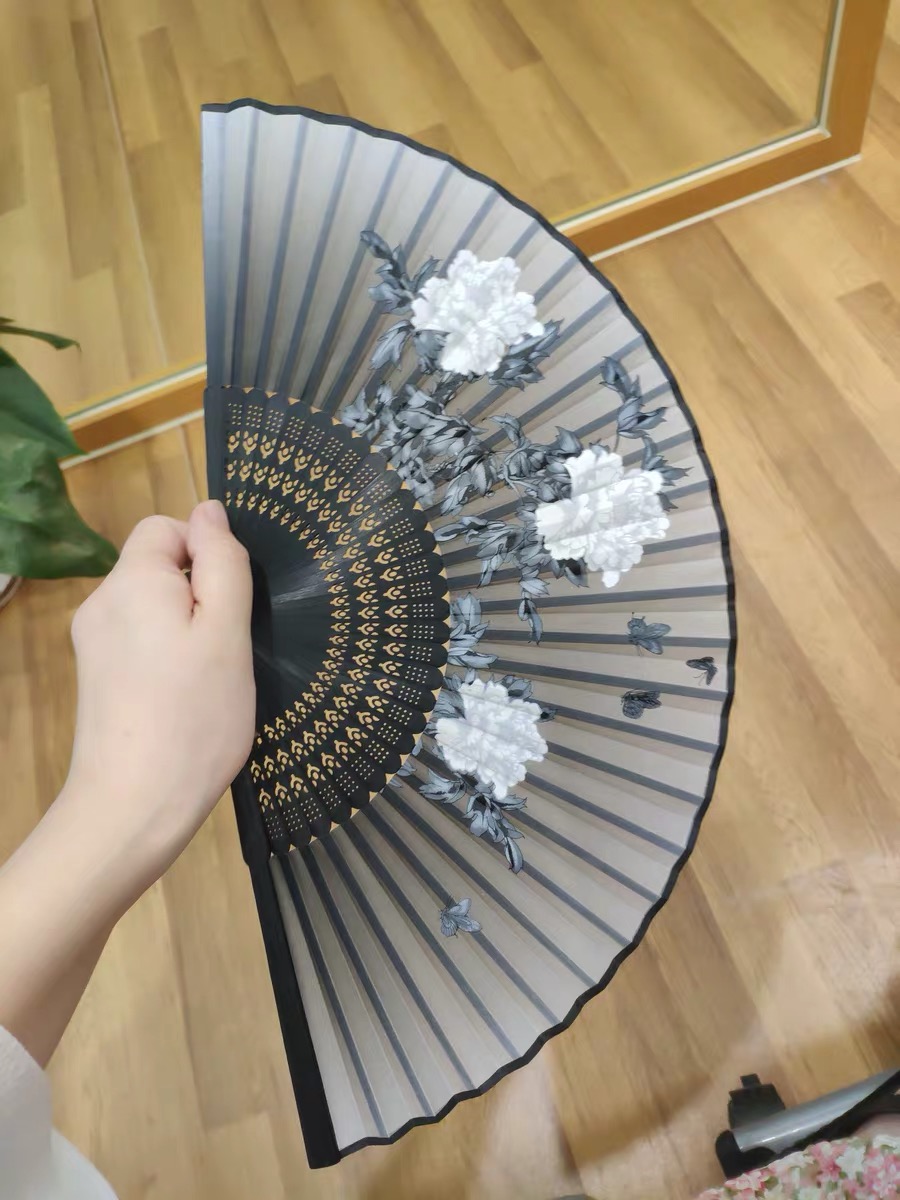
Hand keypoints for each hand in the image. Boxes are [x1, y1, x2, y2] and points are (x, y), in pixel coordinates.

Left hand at [63, 500, 254, 897]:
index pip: (165, 528)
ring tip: (210, 682)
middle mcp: (101, 605)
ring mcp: (94, 646)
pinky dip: (168, 661)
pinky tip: (187, 702)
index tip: (231, 604)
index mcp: (131, 582)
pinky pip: (141, 644)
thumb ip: (221, 563)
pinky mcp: (97, 681)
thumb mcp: (227, 632)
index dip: (206, 552)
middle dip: (200, 596)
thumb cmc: (193, 717)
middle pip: (159, 569)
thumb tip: (209, 510)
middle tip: (228, 649)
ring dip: (188, 632)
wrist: (132, 807)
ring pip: (153, 610)